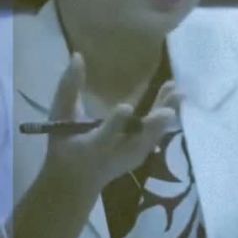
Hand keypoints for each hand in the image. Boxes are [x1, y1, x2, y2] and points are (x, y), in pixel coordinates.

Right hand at [44, 53, 180, 192]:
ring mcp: (131, 157)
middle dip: (153, 125)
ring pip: (152, 137)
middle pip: (137, 140)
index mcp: (92, 146)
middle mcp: (115, 154)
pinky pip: (156, 137)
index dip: (115, 123)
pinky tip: (175, 99)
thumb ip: (68, 88)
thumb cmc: (65, 143)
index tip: (126, 106)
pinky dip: (165, 120)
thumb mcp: (60, 116)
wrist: (76, 180)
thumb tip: (78, 57)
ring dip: (165, 115)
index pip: (104, 135)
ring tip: (177, 93)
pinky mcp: (141, 156)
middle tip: (169, 109)